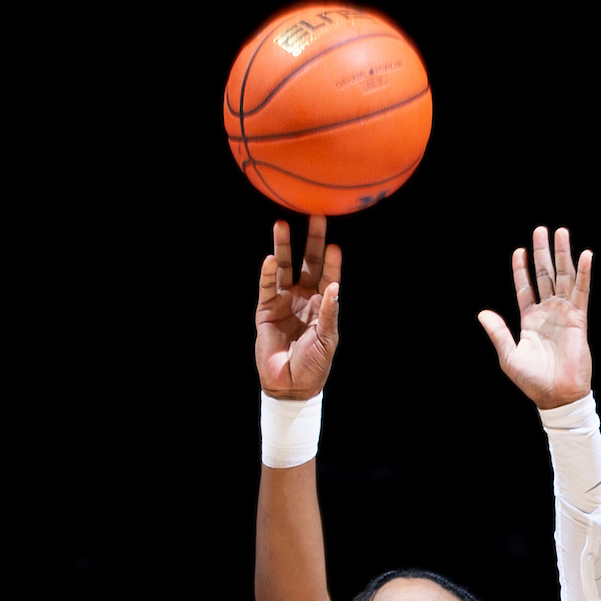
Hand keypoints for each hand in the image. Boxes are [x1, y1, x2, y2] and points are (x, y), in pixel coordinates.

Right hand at [255, 216, 341, 399]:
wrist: (290, 385)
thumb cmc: (314, 364)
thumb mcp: (327, 339)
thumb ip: (329, 313)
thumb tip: (334, 286)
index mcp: (322, 304)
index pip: (328, 275)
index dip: (331, 261)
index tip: (334, 245)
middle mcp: (303, 297)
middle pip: (307, 262)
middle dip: (311, 241)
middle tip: (315, 216)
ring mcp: (284, 301)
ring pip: (285, 268)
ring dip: (284, 247)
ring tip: (281, 224)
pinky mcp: (266, 309)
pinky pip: (266, 286)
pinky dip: (268, 273)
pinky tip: (270, 259)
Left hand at [478, 227, 592, 408]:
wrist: (556, 394)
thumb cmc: (532, 380)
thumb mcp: (508, 355)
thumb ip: (497, 332)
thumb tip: (482, 313)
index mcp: (529, 320)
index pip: (525, 288)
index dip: (521, 270)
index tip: (518, 251)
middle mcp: (547, 312)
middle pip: (545, 275)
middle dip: (542, 253)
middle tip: (541, 230)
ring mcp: (564, 313)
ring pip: (563, 277)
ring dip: (563, 255)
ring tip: (561, 233)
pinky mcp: (578, 319)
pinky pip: (582, 292)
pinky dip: (584, 273)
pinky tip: (585, 256)